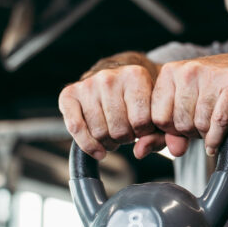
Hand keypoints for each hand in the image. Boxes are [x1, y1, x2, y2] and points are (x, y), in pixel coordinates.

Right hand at [59, 65, 178, 160]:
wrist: (116, 75)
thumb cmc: (139, 96)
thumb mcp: (156, 110)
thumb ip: (159, 135)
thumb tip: (140, 151)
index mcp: (135, 75)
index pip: (142, 121)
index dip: (145, 132)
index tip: (143, 127)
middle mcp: (109, 77)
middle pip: (119, 129)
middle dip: (126, 138)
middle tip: (127, 131)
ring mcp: (87, 85)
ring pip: (99, 132)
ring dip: (109, 142)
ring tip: (114, 133)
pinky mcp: (69, 94)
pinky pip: (76, 128)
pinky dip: (87, 144)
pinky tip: (97, 149)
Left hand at [152, 50, 227, 154]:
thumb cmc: (215, 89)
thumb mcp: (186, 103)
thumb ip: (165, 129)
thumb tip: (147, 152)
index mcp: (170, 72)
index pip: (157, 117)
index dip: (170, 130)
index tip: (181, 127)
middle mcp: (188, 70)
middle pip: (179, 123)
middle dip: (191, 132)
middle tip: (200, 124)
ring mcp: (211, 76)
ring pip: (200, 124)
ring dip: (207, 134)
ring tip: (211, 124)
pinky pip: (219, 122)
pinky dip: (217, 138)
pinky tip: (216, 142)